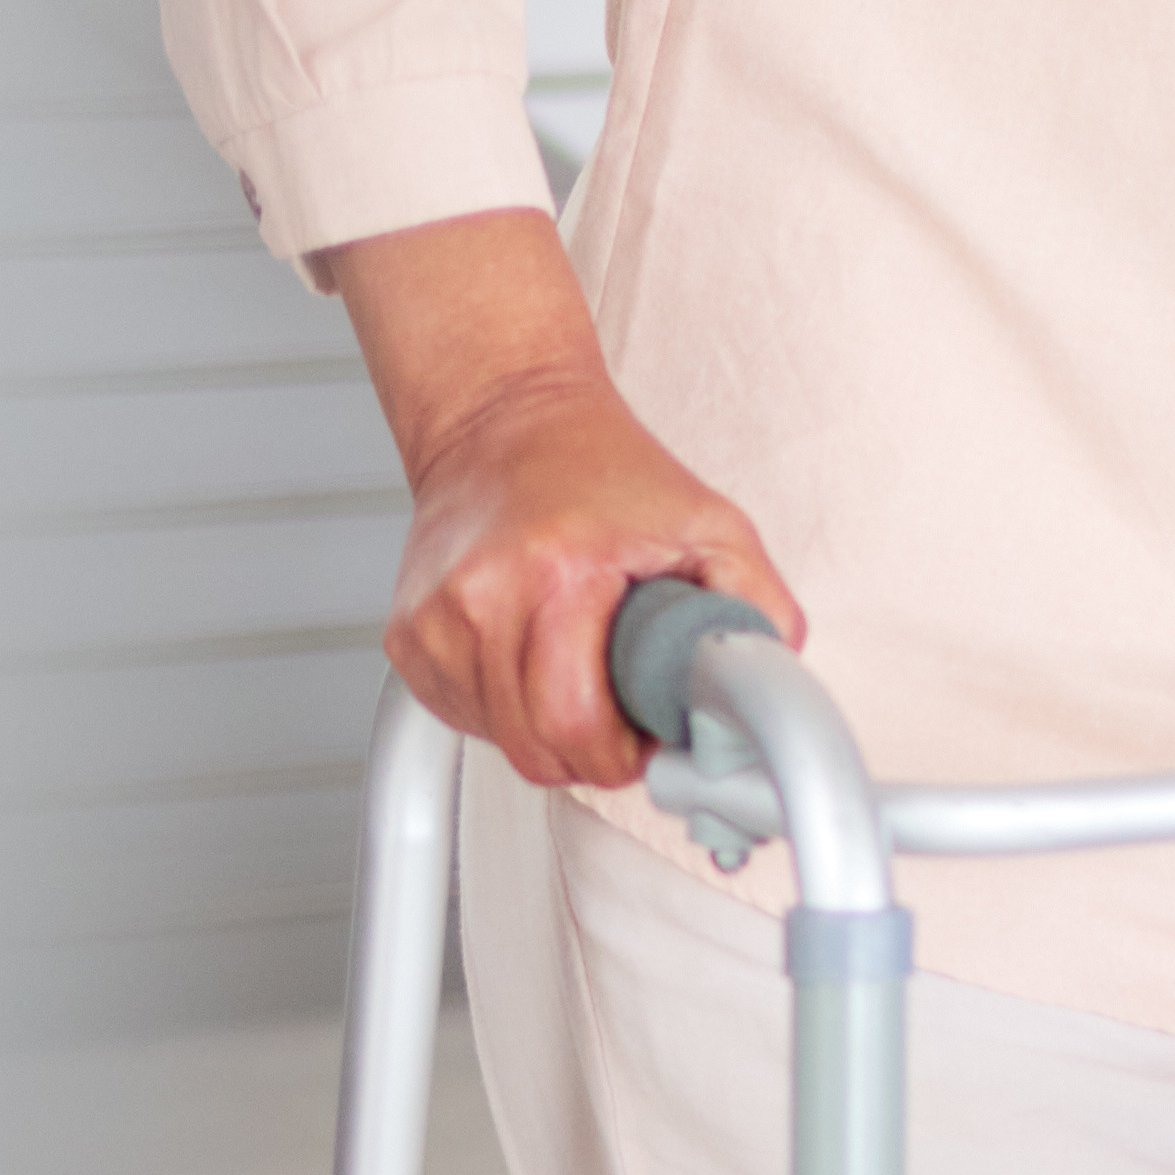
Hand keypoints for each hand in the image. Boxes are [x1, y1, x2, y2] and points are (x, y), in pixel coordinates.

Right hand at [386, 361, 802, 789]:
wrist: (507, 423)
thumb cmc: (606, 472)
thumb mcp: (712, 525)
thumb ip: (756, 610)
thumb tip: (766, 687)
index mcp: (558, 573)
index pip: (576, 724)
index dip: (625, 750)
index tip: (648, 733)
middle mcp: (481, 596)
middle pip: (535, 746)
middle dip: (592, 751)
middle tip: (624, 710)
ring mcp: (434, 620)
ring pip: (498, 741)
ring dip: (547, 730)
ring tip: (579, 668)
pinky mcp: (408, 638)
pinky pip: (464, 717)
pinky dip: (505, 710)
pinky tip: (533, 659)